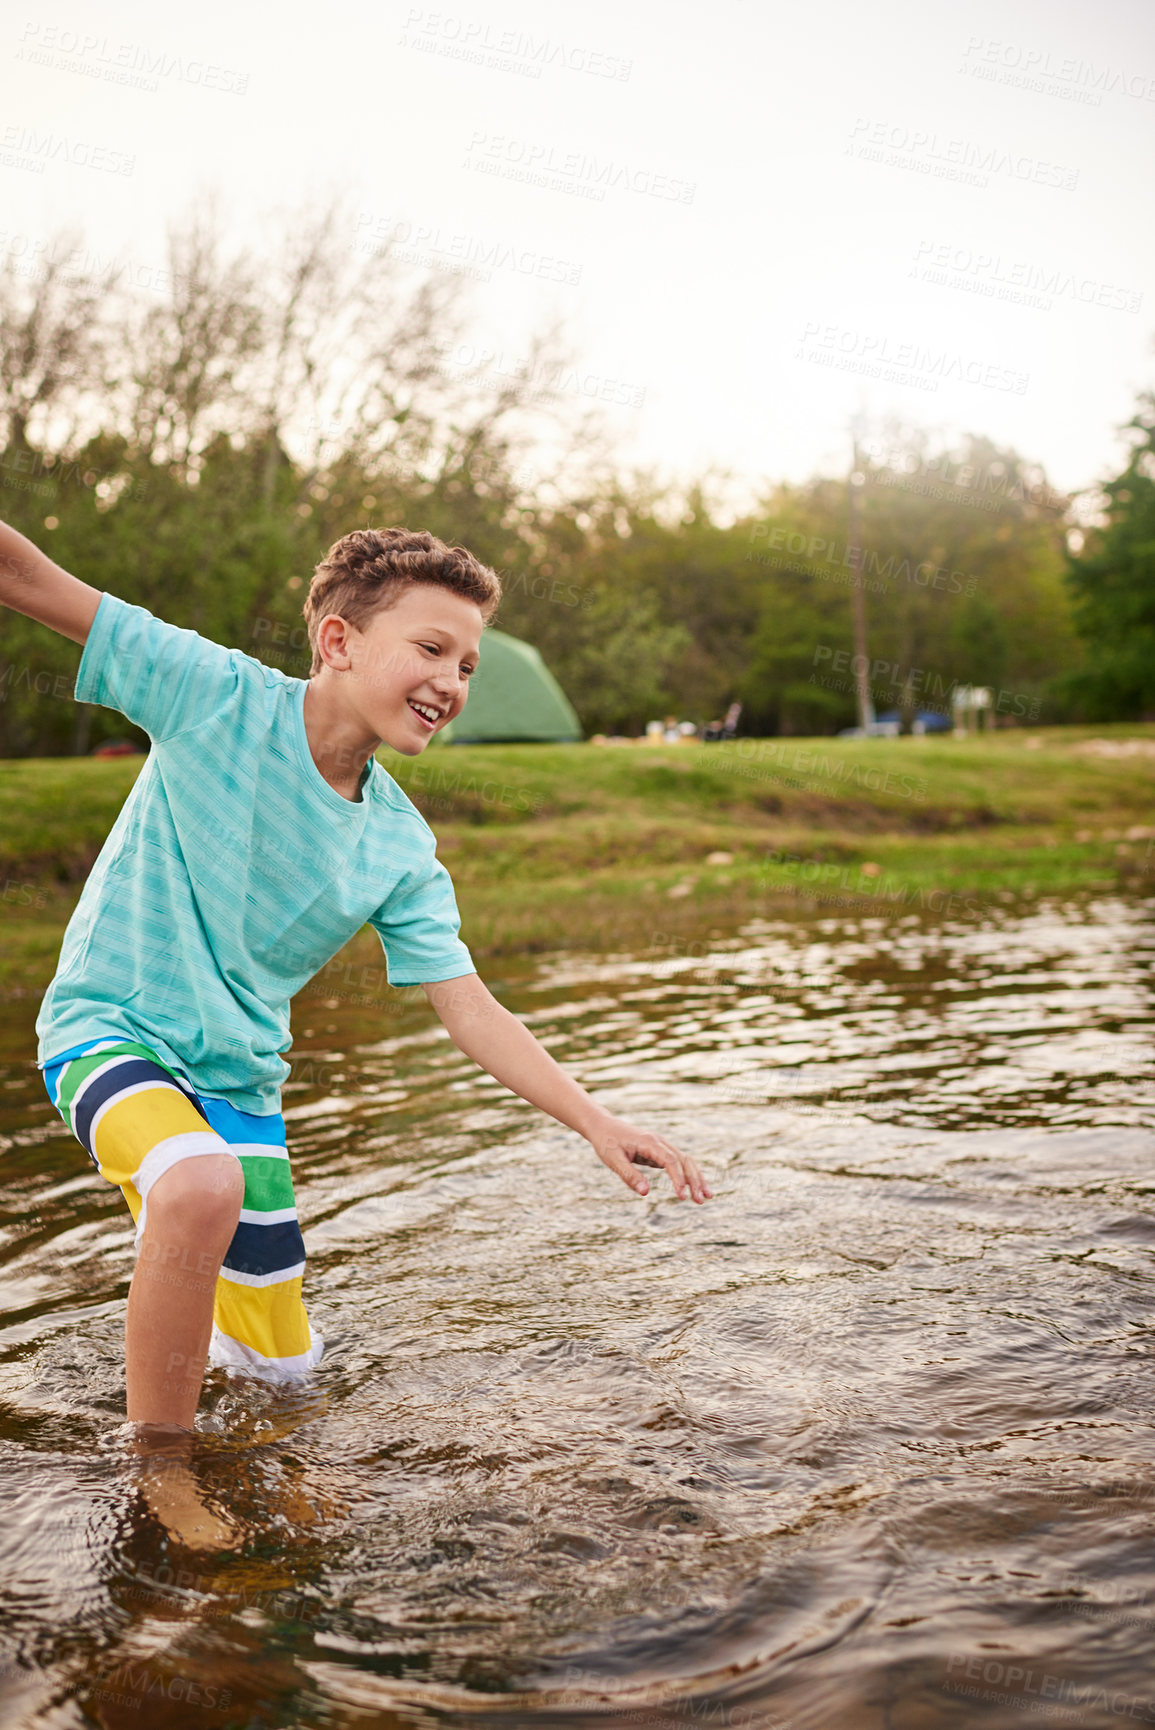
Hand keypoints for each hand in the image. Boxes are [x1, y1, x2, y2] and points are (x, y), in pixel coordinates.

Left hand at [589, 1116, 712, 1202]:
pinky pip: (678, 1163)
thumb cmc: (606, 1143)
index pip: (670, 1160)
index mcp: (649, 1142)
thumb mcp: (613, 1160)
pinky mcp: (660, 1152)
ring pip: (685, 1161)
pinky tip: (694, 1189)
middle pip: (684, 1160)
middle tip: (701, 1200)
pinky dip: (688, 1175)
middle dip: (694, 1180)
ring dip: (696, 1178)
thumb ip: (629, 1176)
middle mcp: (660, 1142)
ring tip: (706, 1197)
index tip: (681, 1196)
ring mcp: (661, 1146)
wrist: (603, 1126)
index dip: (678, 1179)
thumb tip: (646, 1193)